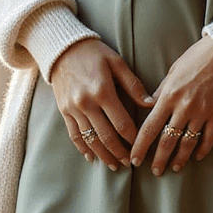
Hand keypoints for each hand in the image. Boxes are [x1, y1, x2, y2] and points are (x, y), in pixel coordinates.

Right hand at [50, 38, 153, 168]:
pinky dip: (83, 148)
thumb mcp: (116, 62)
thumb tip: (150, 104)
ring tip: (114, 165)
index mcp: (102, 91)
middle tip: (129, 162)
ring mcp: (73, 109)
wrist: (61, 48)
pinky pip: (74, 134)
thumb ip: (133, 85)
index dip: (132, 138)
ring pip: (90, 139)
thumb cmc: (93, 53)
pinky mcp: (63, 111)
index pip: (121, 123)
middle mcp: (86, 103)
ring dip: (103, 154)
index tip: (141, 147)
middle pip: (105, 136)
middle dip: (119, 152)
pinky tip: (92, 157)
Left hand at [130, 34, 212, 175]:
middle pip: (167, 140)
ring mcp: (202, 112)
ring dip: (179, 158)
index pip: (149, 127)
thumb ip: (161, 91)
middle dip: (158, 159)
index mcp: (169, 96)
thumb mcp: (173, 71)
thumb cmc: (198, 57)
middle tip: (154, 171)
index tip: (134, 159)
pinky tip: (197, 157)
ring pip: (187, 143)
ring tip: (174, 168)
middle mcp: (184, 107)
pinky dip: (202, 150)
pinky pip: (209, 138)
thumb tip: (150, 106)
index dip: (140, 146)